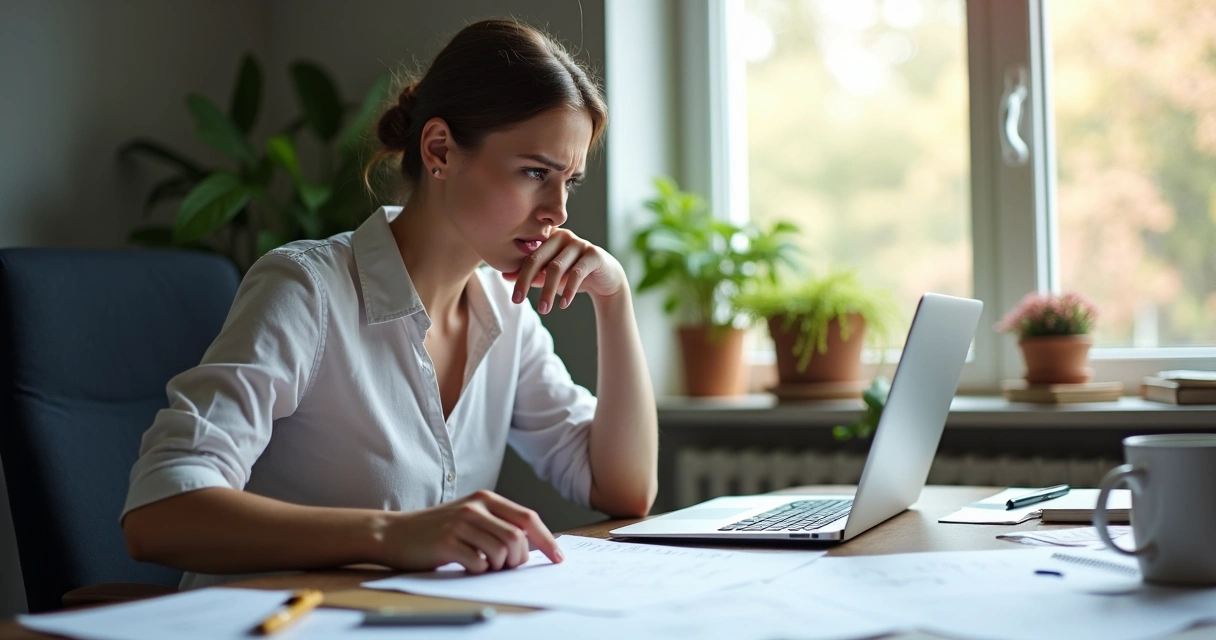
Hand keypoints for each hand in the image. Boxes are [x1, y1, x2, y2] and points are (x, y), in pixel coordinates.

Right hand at [373, 490, 562, 573]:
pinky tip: (466, 565)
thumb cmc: (435, 529)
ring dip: (496, 567)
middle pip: (518, 539)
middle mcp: (475, 508)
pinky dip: (478, 571)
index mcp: (486, 499)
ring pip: (501, 553)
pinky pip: (479, 564)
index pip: (528, 518)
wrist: (393, 533)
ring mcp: (461, 524)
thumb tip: (532, 548)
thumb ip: (498, 525)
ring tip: (481, 564)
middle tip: (503, 566)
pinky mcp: (447, 543)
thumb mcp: (470, 518)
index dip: (547, 540)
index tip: (558, 557)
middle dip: (516, 560)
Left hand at [503, 229, 626, 313]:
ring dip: (548, 291)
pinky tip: (563, 304)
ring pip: (556, 267)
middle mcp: (563, 235)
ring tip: (543, 310)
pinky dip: (569, 290)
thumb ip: (531, 275)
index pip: (528, 254)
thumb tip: (505, 276)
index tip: (513, 296)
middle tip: (517, 301)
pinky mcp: (594, 254)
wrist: (605, 278)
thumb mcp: (550, 276)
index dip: (518, 274)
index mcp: (548, 236)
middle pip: (538, 258)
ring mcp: (579, 243)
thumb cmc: (573, 274)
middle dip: (525, 281)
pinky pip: (577, 272)